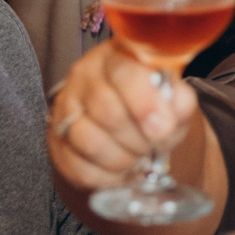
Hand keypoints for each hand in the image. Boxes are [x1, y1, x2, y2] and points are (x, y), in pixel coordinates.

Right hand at [46, 39, 194, 193]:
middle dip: (138, 139)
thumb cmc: (152, 100)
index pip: (125, 75)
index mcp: (118, 56)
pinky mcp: (55, 138)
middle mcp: (85, 75)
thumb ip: (179, 101)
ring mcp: (65, 106)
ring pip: (89, 141)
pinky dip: (106, 177)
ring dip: (122, 159)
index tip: (163, 129)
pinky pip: (77, 167)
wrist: (129, 116)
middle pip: (107, 112)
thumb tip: (170, 116)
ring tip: (138, 159)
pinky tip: (121, 171)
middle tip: (153, 147)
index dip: (146, 105)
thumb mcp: (173, 96)